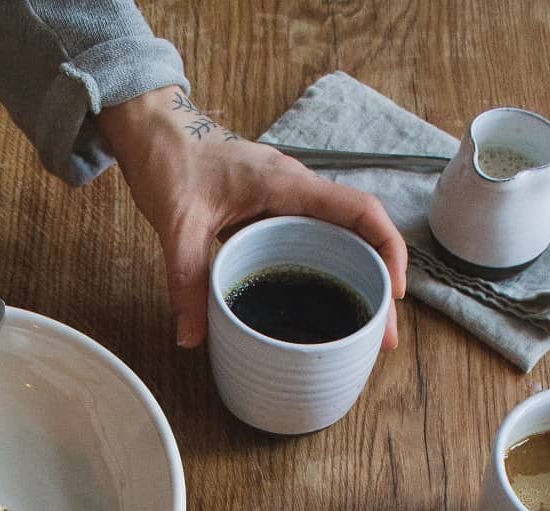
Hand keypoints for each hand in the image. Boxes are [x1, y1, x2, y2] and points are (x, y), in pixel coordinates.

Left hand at [99, 86, 406, 350]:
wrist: (156, 132)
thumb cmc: (171, 162)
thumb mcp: (177, 225)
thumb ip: (186, 281)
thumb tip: (192, 338)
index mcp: (288, 185)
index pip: (359, 210)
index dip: (387, 248)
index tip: (394, 292)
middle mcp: (297, 191)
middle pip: (359, 236)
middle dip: (379, 284)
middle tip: (382, 337)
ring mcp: (288, 202)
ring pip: (340, 241)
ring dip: (358, 282)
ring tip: (364, 332)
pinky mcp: (273, 214)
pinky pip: (314, 243)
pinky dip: (329, 274)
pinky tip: (325, 309)